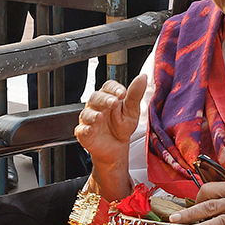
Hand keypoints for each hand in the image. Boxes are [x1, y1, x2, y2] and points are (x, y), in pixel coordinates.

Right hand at [75, 76, 146, 198]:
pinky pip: (82, 129)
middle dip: (105, 99)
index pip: (108, 87)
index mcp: (108, 97)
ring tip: (101, 116)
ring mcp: (89, 119)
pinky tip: (91, 129)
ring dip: (93, 114)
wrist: (117, 146)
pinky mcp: (84, 132)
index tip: (122, 92)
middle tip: (114, 102)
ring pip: (87, 113)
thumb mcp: (132, 111)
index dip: (114, 88)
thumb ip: (135, 94)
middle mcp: (97, 105)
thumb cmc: (122, 126)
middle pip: (96, 97)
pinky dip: (86, 129)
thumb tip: (142, 77)